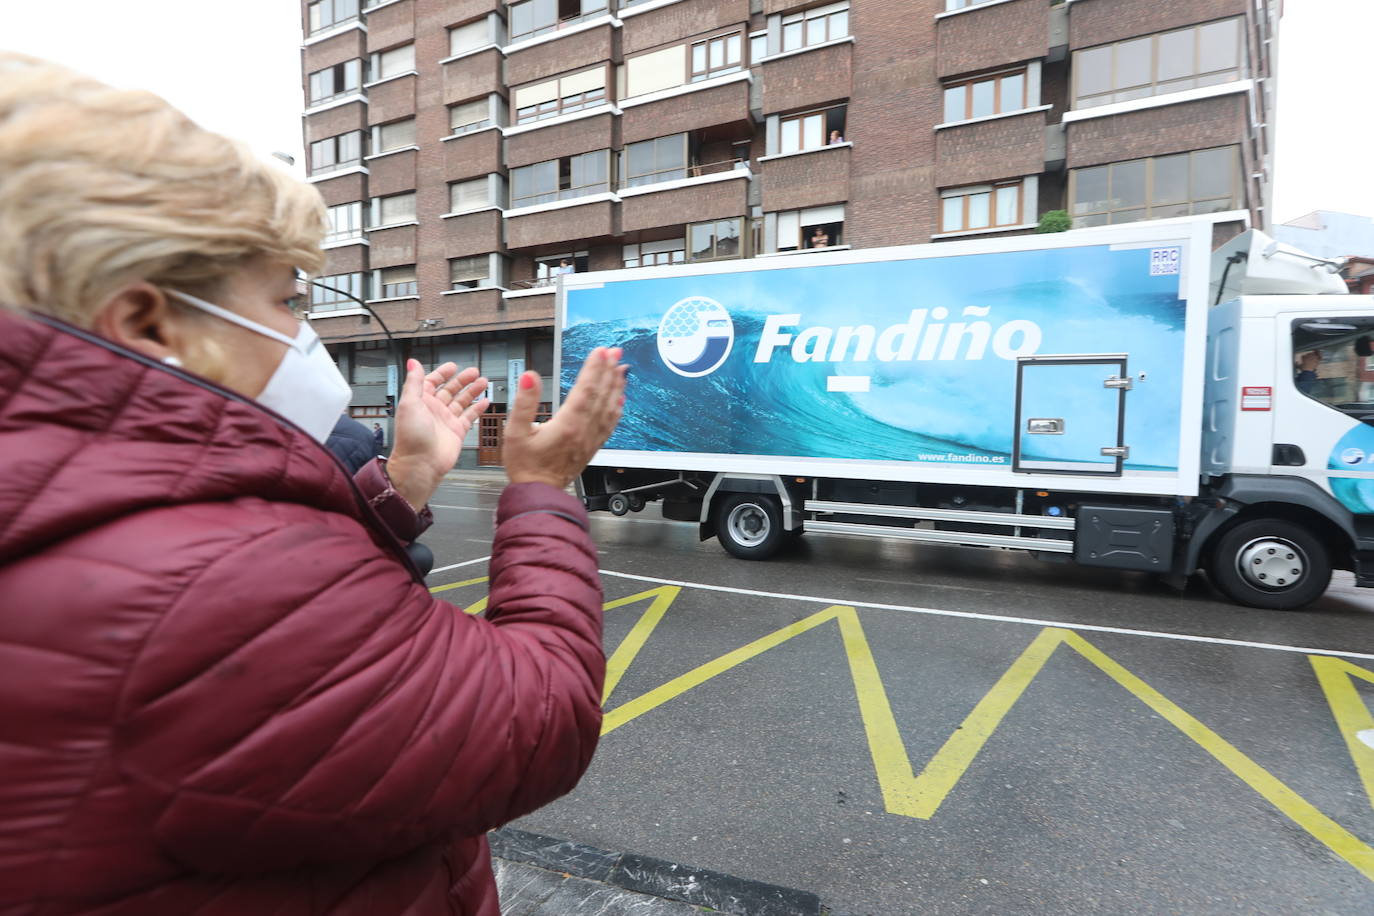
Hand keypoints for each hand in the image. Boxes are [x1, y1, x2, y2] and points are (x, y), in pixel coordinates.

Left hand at [386, 360, 489, 509]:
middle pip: (450, 390)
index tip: (453, 366)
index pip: (432, 382)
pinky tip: (485, 401)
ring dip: (472, 391)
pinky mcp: (457, 432)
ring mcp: (446, 421)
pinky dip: (478, 408)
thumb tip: (413, 362)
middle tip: (474, 372)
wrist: (421, 463)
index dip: (442, 373)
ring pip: (462, 401)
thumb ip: (414, 382)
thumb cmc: (411, 436)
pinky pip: (469, 417)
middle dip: (462, 380)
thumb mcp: (409, 403)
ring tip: (483, 382)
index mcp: (421, 401)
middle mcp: (434, 410)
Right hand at [503, 347, 626, 489]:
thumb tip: (529, 376)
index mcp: (567, 425)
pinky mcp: (593, 446)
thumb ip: (524, 402)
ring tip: (621, 369)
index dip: (594, 368)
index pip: (585, 390)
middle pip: (601, 395)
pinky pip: (610, 424)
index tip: (600, 351)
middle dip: (608, 371)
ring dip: (616, 386)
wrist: (538, 491)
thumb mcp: (515, 432)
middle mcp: (583, 431)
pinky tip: (620, 399)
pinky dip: (617, 409)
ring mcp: (591, 439)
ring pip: (609, 408)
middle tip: (615, 351)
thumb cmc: (525, 464)